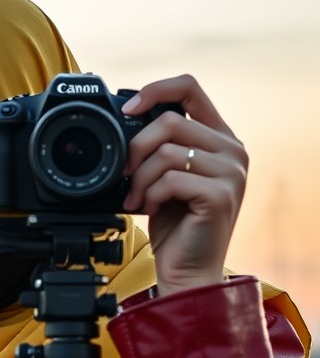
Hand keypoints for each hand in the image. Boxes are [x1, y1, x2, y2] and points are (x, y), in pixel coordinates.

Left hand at [121, 75, 247, 295]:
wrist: (187, 268)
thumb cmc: (175, 223)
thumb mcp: (167, 175)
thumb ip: (161, 145)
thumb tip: (128, 120)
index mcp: (220, 137)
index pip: (190, 88)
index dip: (155, 90)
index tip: (129, 109)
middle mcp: (232, 150)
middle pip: (170, 121)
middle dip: (135, 149)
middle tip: (124, 175)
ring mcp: (231, 172)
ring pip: (166, 152)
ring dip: (140, 178)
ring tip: (137, 197)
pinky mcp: (221, 195)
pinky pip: (170, 179)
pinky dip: (150, 194)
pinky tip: (149, 207)